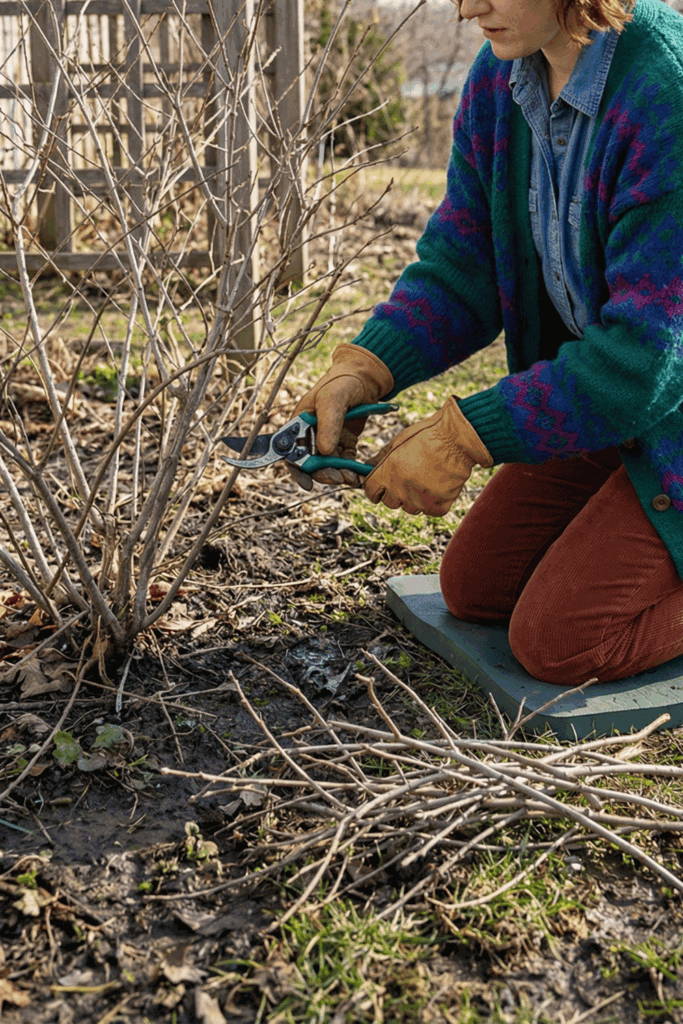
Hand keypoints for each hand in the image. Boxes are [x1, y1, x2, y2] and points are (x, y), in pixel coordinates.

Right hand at [289, 344, 392, 487]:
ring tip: (351, 478)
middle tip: (338, 479)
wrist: (366, 377)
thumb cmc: (343, 382)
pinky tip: (358, 474)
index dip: (296, 470)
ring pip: (328, 466)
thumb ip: (328, 424)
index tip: (308, 483)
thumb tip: (324, 451)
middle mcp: (310, 434)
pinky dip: (349, 469)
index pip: (291, 451)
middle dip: (323, 474)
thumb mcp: (333, 399)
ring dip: (338, 474)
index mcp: (299, 423)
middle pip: (310, 463)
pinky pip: (343, 462)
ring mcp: (327, 439)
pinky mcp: (343, 443)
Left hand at [364, 396, 492, 515]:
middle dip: (394, 492)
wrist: (457, 439)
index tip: (380, 486)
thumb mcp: (398, 442)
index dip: (374, 488)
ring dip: (413, 498)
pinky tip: (438, 485)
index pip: (370, 492)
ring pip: (410, 508)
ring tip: (425, 478)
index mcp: (387, 473)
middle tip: (407, 478)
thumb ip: (379, 459)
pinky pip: (430, 510)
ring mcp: (420, 500)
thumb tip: (365, 468)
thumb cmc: (427, 436)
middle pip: (389, 502)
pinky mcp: (439, 505)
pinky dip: (433, 502)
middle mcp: (401, 490)